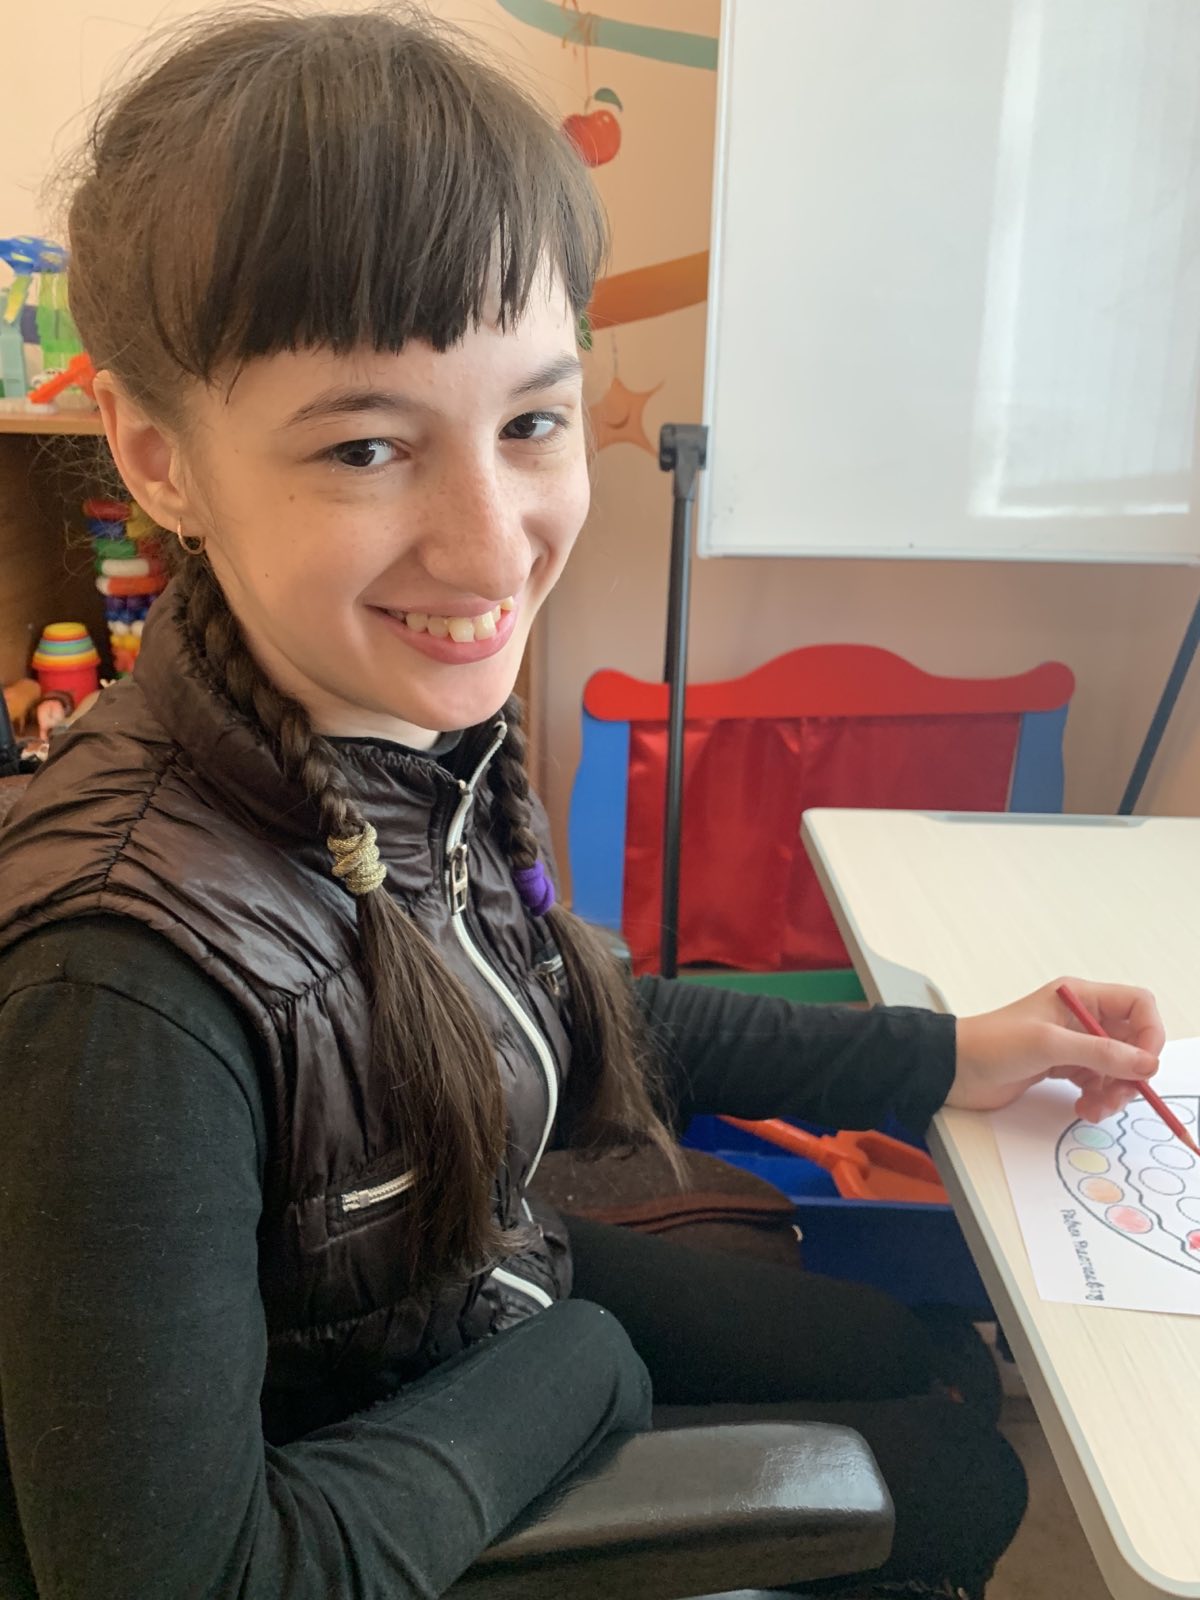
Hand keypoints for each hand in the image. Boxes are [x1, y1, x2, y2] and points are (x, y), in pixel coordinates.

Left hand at [949, 977, 1163, 1118]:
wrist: (954, 1069)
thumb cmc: (991, 1043)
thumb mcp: (1048, 1045)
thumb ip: (1099, 1052)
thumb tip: (1145, 1063)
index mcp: (1079, 997)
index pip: (1136, 1005)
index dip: (1150, 1033)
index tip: (1145, 1065)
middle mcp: (1080, 1017)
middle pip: (1132, 1041)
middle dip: (1132, 1071)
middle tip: (1118, 1095)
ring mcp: (1072, 1044)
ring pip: (1117, 1067)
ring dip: (1115, 1091)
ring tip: (1096, 1107)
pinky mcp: (1063, 1067)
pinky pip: (1098, 1083)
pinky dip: (1098, 1098)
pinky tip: (1084, 1108)